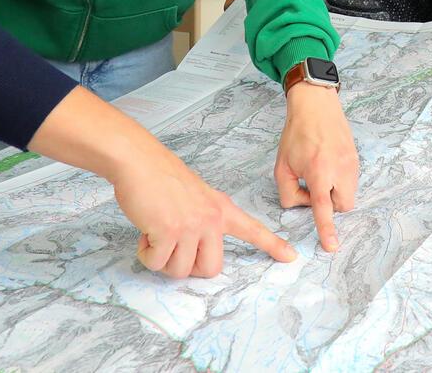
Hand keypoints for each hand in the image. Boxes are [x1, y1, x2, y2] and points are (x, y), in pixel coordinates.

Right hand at [112, 149, 296, 276]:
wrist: (139, 161)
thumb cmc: (161, 178)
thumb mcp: (196, 196)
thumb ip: (204, 220)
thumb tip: (194, 251)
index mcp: (221, 209)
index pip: (253, 230)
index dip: (272, 246)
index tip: (291, 257)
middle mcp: (212, 219)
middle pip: (211, 269)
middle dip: (188, 268)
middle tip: (173, 248)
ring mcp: (192, 225)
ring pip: (180, 270)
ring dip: (162, 259)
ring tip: (156, 233)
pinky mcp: (169, 231)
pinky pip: (157, 262)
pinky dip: (146, 254)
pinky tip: (145, 232)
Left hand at [275, 82, 359, 251]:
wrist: (316, 105)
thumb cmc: (296, 135)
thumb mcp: (281, 166)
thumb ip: (288, 193)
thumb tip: (303, 205)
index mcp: (318, 171)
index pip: (324, 208)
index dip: (327, 229)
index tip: (332, 246)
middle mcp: (339, 169)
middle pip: (343, 205)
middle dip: (331, 204)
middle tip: (313, 187)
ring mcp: (351, 163)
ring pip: (349, 194)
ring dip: (335, 192)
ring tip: (320, 172)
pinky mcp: (355, 158)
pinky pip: (350, 180)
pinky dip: (340, 180)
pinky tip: (327, 164)